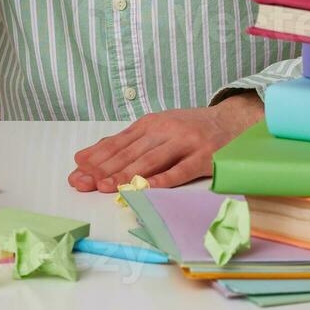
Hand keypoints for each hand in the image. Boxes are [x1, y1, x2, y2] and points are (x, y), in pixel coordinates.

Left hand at [67, 94, 263, 191]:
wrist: (232, 121)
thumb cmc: (190, 129)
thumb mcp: (157, 128)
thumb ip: (125, 143)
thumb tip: (86, 156)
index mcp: (151, 123)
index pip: (119, 142)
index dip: (97, 157)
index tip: (77, 171)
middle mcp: (166, 129)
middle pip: (130, 151)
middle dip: (104, 168)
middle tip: (84, 182)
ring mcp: (185, 142)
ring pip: (151, 160)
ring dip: (126, 174)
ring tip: (106, 187)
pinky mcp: (204, 156)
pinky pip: (181, 170)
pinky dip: (163, 179)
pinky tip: (147, 188)